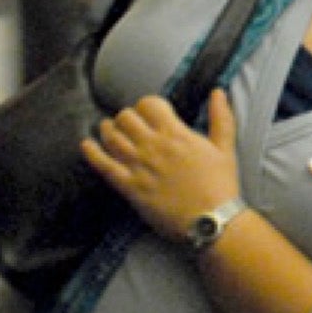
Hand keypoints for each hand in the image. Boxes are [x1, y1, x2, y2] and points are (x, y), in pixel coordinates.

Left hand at [82, 88, 241, 243]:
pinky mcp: (129, 187)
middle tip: (130, 124)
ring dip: (108, 130)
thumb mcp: (225, 147)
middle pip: (126, 118)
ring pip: (112, 138)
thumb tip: (218, 92)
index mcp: (176, 134)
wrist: (210, 220)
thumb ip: (221, 117)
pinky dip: (92, 153)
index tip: (150, 113)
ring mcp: (139, 167)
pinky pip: (103, 166)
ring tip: (108, 129)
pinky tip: (86, 145)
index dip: (146, 105)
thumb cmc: (220, 185)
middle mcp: (153, 147)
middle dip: (127, 117)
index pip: (148, 105)